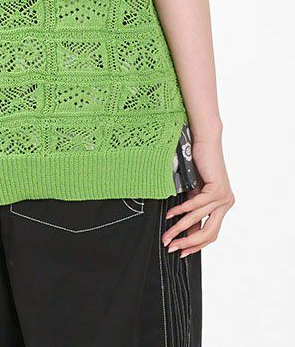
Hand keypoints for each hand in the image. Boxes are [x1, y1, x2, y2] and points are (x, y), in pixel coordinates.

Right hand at [161, 136, 234, 257]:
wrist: (204, 141)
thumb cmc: (197, 163)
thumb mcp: (193, 191)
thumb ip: (192, 210)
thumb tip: (186, 232)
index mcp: (223, 206)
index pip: (211, 234)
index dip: (196, 245)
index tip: (181, 252)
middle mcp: (227, 204)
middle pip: (209, 233)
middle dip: (189, 243)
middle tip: (172, 247)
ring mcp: (224, 198)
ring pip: (200, 219)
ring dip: (180, 228)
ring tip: (167, 234)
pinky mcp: (218, 189)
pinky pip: (197, 204)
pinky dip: (181, 210)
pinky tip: (170, 214)